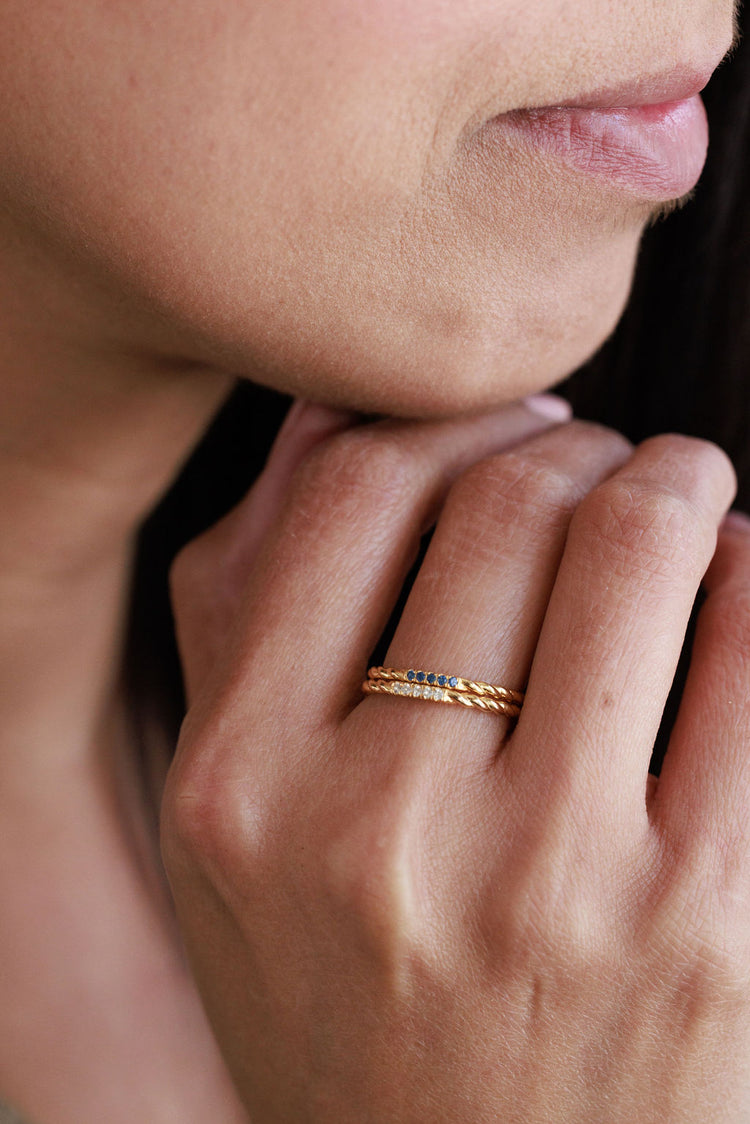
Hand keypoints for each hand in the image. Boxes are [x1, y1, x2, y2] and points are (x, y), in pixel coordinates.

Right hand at [162, 398, 749, 1122]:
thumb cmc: (343, 995)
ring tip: (681, 491)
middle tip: (600, 463)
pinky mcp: (711, 928)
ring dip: (676, 482)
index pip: (353, 495)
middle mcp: (384, 836)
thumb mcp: (237, 828)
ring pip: (638, 545)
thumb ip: (251, 617)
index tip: (499, 434)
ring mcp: (554, 886)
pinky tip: (736, 583)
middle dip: (574, 447)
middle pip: (502, 504)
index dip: (445, 425)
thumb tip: (341, 415)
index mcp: (244, 792)